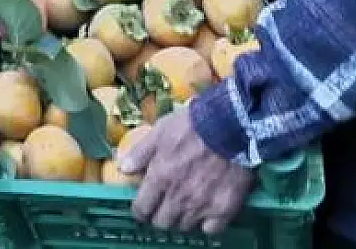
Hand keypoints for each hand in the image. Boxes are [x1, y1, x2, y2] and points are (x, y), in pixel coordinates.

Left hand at [120, 102, 255, 233]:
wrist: (231, 125)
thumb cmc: (192, 125)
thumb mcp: (160, 131)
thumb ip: (140, 152)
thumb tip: (123, 168)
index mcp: (160, 178)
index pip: (142, 209)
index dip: (140, 211)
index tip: (143, 208)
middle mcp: (178, 197)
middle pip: (162, 223)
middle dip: (160, 216)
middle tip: (165, 206)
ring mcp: (202, 206)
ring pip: (185, 227)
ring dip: (182, 219)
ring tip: (186, 207)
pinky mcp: (224, 209)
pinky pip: (210, 230)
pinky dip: (207, 224)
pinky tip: (207, 212)